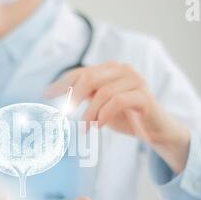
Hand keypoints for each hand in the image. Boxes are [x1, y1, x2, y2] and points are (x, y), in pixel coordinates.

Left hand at [45, 61, 190, 173]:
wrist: (155, 129)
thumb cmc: (126, 116)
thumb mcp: (101, 105)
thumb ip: (86, 97)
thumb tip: (60, 97)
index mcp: (110, 70)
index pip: (81, 72)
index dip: (62, 83)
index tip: (46, 94)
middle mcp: (122, 70)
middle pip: (89, 77)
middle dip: (73, 96)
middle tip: (65, 114)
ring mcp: (135, 81)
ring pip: (103, 91)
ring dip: (90, 113)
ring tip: (86, 128)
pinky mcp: (144, 96)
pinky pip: (118, 102)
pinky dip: (104, 115)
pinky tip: (99, 126)